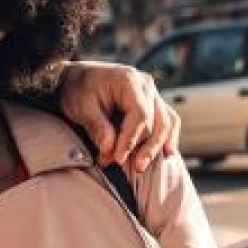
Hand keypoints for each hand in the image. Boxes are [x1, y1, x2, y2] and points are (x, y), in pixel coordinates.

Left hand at [57, 61, 180, 176]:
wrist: (79, 79)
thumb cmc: (78, 90)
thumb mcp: (81, 107)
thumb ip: (96, 127)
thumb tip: (109, 149)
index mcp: (128, 80)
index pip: (139, 114)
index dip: (131, 139)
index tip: (118, 159)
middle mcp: (146, 85)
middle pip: (158, 120)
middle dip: (147, 147)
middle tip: (135, 168)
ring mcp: (152, 94)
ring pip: (167, 122)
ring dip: (159, 146)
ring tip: (145, 165)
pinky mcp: (153, 104)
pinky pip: (168, 121)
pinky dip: (167, 138)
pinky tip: (165, 155)